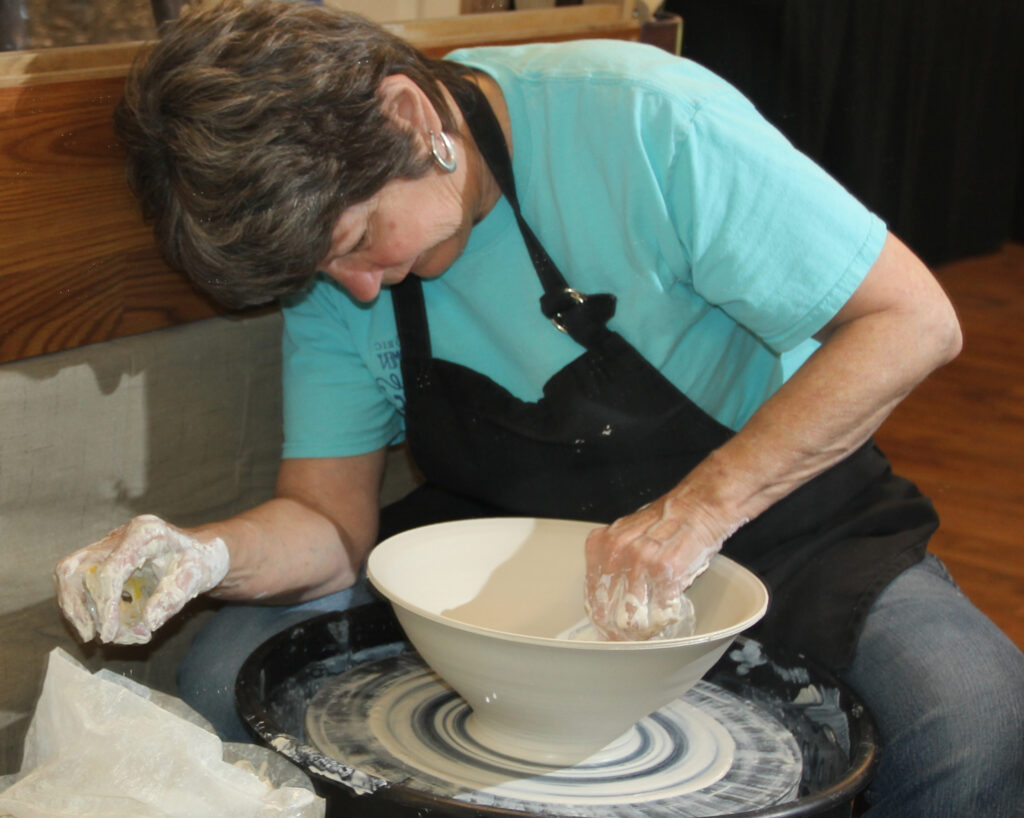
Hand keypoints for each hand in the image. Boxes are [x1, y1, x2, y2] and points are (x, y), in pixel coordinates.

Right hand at [54, 514, 228, 644]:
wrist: (201, 552)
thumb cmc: (200, 562)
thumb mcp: (195, 579)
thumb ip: (172, 599)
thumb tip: (148, 624)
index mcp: (144, 534)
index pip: (110, 570)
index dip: (105, 606)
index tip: (110, 635)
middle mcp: (120, 535)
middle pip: (74, 568)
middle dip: (78, 607)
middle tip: (96, 637)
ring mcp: (107, 544)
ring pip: (69, 574)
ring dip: (76, 608)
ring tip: (96, 634)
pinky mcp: (102, 557)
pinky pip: (78, 582)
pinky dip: (84, 606)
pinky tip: (102, 624)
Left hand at [583, 494, 731, 640]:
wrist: (697, 507)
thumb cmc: (664, 522)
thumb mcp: (626, 535)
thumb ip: (612, 563)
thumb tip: (604, 601)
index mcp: (603, 545)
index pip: (592, 596)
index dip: (600, 619)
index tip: (607, 630)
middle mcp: (619, 554)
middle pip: (608, 612)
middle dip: (617, 630)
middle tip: (627, 637)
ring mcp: (642, 563)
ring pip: (631, 618)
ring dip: (641, 629)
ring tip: (648, 628)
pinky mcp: (667, 573)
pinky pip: (659, 612)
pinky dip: (663, 618)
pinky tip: (666, 612)